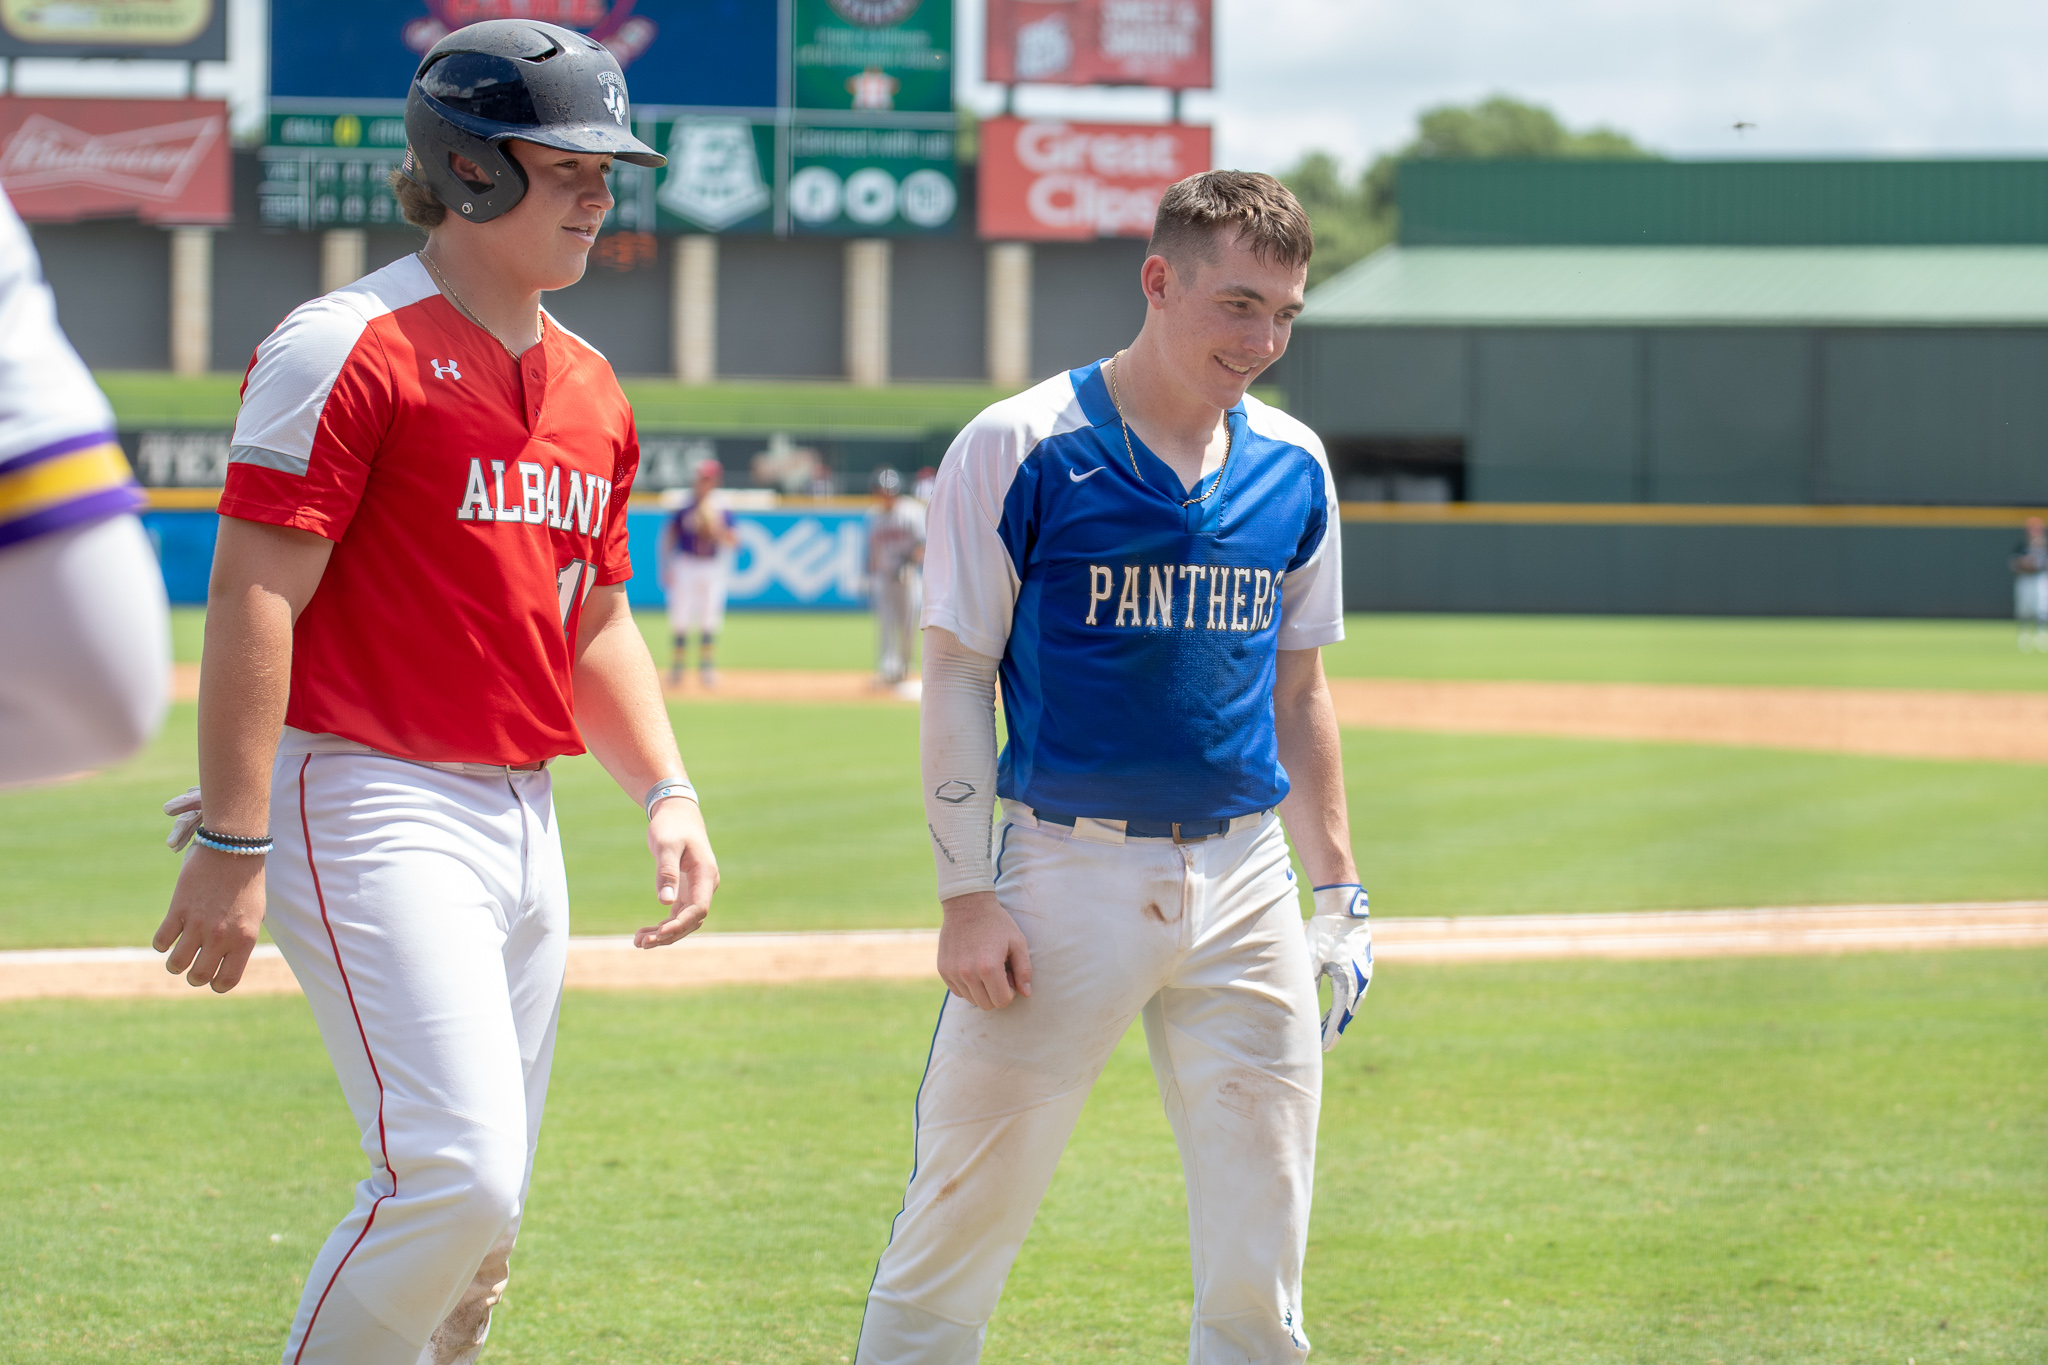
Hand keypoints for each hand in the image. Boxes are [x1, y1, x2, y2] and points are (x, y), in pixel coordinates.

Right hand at [154, 847, 267, 991]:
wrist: (233, 849)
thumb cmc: (247, 883)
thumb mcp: (254, 915)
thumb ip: (240, 939)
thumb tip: (226, 959)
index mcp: (244, 940)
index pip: (227, 980)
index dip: (217, 985)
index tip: (213, 978)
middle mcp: (221, 937)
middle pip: (198, 977)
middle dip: (194, 976)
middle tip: (194, 966)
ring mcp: (198, 924)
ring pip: (176, 964)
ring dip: (175, 964)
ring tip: (178, 956)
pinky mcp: (178, 910)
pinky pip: (161, 941)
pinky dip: (162, 943)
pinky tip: (169, 935)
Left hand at [636, 796, 715, 947]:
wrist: (677, 813)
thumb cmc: (671, 826)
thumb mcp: (666, 846)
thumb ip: (666, 873)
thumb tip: (664, 903)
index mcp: (705, 874)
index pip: (698, 908)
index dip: (680, 924)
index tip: (659, 933)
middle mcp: (705, 886)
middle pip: (692, 920)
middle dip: (669, 935)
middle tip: (641, 943)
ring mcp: (697, 889)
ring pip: (684, 921)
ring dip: (664, 934)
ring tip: (638, 942)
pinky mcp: (686, 890)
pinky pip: (677, 914)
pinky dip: (663, 926)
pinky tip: (644, 933)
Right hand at [938, 890, 1031, 1010]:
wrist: (967, 904)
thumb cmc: (997, 923)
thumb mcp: (1018, 942)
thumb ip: (1024, 970)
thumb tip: (1026, 994)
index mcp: (989, 968)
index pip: (1002, 1002)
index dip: (1009, 992)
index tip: (1009, 976)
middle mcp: (968, 973)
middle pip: (986, 1005)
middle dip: (996, 993)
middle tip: (998, 973)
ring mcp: (953, 972)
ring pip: (971, 999)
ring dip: (981, 990)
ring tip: (985, 968)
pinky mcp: (943, 969)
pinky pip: (957, 991)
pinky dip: (967, 985)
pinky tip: (972, 966)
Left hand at [1304, 883, 1372, 1051]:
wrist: (1343, 910)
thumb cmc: (1324, 933)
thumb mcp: (1311, 959)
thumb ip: (1309, 984)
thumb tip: (1304, 1006)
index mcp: (1348, 982)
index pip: (1338, 1016)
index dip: (1330, 1033)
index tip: (1323, 1047)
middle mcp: (1360, 982)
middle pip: (1346, 1013)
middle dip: (1334, 1028)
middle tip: (1324, 1044)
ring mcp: (1363, 974)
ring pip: (1352, 1003)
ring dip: (1340, 1016)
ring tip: (1327, 1029)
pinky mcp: (1362, 967)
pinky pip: (1354, 992)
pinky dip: (1345, 1003)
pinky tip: (1337, 1007)